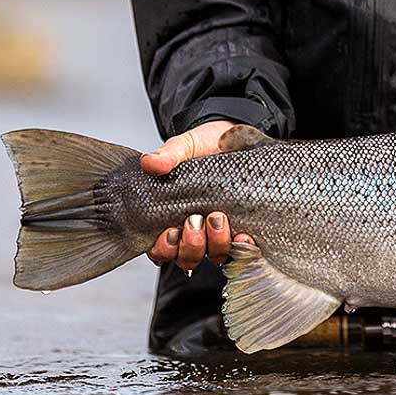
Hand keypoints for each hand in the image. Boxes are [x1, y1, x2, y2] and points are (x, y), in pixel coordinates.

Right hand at [141, 119, 249, 270]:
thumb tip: (150, 163)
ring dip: (216, 244)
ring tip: (218, 219)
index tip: (170, 231)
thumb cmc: (205, 146)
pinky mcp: (245, 227)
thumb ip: (168, 155)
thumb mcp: (185, 146)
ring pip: (214, 256)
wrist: (236, 137)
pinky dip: (243, 247)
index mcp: (172, 218)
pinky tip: (244, 236)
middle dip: (191, 245)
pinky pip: (244, 249)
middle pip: (187, 257)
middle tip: (195, 220)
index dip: (164, 248)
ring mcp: (221, 233)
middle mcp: (196, 231)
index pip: (160, 250)